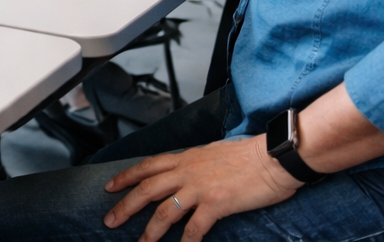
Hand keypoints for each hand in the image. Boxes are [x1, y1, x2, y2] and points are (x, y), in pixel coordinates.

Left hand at [102, 135, 300, 240]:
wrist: (274, 157)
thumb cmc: (249, 155)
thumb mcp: (213, 153)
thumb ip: (196, 163)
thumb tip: (186, 171)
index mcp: (186, 157)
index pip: (148, 166)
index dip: (126, 176)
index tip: (110, 186)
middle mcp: (188, 171)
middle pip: (147, 188)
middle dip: (126, 205)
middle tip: (110, 220)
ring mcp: (201, 187)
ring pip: (165, 211)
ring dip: (150, 231)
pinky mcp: (217, 203)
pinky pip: (194, 228)